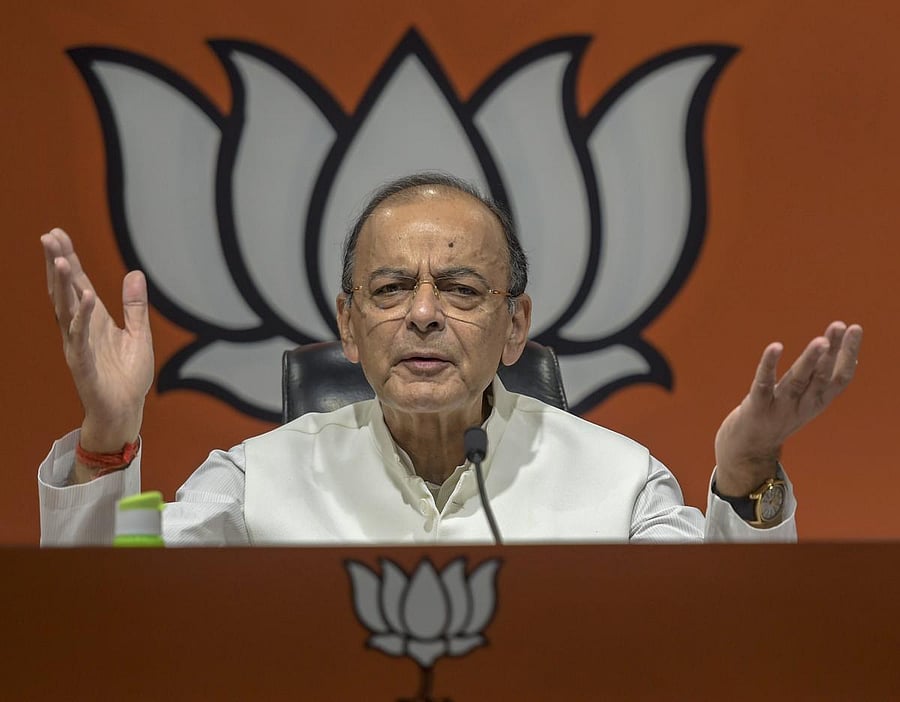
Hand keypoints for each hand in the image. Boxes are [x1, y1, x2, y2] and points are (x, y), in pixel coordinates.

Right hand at [41, 228, 153, 459]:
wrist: (125, 410)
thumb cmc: (128, 376)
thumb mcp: (139, 334)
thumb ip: (135, 306)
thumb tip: (134, 273)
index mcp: (94, 320)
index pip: (77, 284)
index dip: (68, 259)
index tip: (57, 234)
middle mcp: (81, 329)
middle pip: (65, 291)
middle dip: (57, 264)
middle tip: (48, 237)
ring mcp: (78, 345)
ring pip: (66, 310)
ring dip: (64, 285)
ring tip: (62, 259)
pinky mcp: (83, 363)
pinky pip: (81, 336)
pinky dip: (82, 316)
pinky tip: (85, 297)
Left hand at [713, 321, 862, 495]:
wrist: (747, 452)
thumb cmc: (776, 417)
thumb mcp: (802, 399)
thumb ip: (818, 379)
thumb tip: (843, 353)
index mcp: (815, 403)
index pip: (839, 378)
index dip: (848, 354)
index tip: (855, 329)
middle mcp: (801, 406)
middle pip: (821, 377)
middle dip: (833, 351)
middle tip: (841, 326)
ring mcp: (778, 408)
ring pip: (797, 381)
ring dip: (809, 360)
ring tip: (821, 341)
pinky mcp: (755, 407)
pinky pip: (763, 384)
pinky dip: (769, 365)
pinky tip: (775, 347)